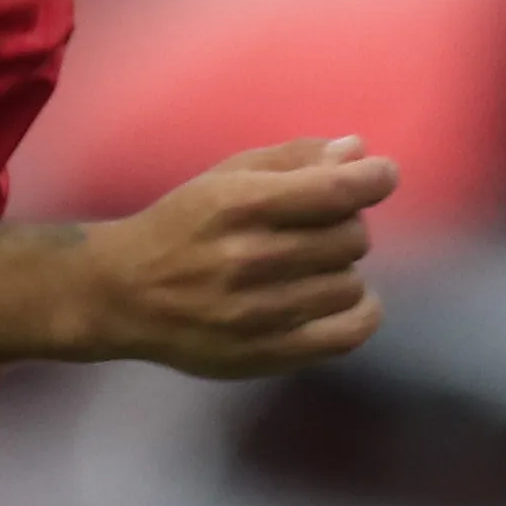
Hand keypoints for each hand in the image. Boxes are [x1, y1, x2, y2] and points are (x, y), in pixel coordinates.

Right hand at [74, 137, 397, 376]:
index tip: (383, 175)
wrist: (123, 294)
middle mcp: (250, 258)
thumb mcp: (227, 177)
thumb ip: (295, 160)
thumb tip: (360, 152)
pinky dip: (360, 311)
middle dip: (344, 224)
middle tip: (316, 228)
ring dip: (342, 268)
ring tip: (310, 265)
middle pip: (351, 236)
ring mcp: (259, 312)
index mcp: (239, 205)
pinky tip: (342, 297)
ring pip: (352, 282)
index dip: (374, 178)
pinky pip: (350, 332)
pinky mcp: (267, 353)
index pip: (336, 191)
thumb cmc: (184, 226)